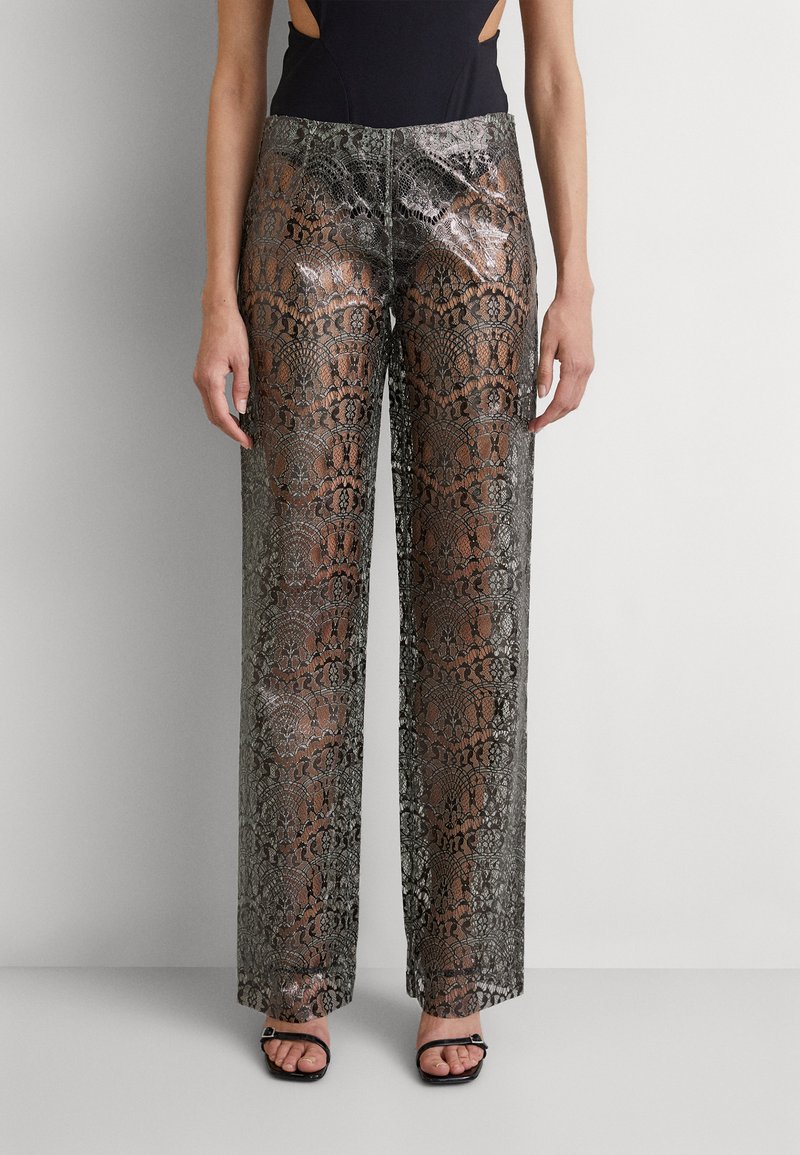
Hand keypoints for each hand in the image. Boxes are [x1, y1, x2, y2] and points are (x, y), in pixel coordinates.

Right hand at [193, 301, 252, 448]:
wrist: (217, 312)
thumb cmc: (231, 331)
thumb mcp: (243, 360)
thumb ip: (242, 386)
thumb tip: (242, 409)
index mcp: (211, 379)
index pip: (221, 415)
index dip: (234, 432)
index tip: (247, 441)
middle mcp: (201, 380)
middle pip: (213, 416)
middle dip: (229, 430)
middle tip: (246, 440)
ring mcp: (199, 377)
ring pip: (210, 408)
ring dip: (224, 421)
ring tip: (241, 429)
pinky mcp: (202, 372)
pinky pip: (210, 398)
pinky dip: (220, 409)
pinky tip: (232, 412)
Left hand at [529, 287, 594, 432]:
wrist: (576, 301)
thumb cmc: (560, 318)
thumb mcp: (546, 345)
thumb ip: (544, 371)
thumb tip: (541, 394)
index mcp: (574, 367)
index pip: (560, 401)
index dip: (547, 416)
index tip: (536, 425)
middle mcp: (585, 370)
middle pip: (571, 405)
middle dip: (553, 418)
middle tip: (536, 425)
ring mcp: (588, 367)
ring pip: (576, 399)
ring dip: (561, 411)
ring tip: (544, 416)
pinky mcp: (587, 363)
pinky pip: (579, 389)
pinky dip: (567, 399)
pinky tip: (555, 401)